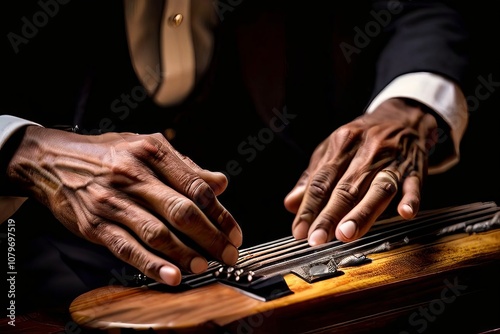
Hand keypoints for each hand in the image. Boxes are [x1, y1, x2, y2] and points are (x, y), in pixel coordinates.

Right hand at [7, 126, 241, 284]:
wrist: (53, 161)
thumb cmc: (109, 154)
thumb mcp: (147, 145)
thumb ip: (186, 166)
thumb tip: (220, 183)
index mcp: (152, 152)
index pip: (196, 187)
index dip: (220, 213)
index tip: (234, 232)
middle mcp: (133, 175)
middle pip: (182, 211)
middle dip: (211, 237)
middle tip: (229, 254)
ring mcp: (112, 202)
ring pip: (157, 233)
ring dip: (186, 254)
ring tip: (205, 267)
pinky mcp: (95, 225)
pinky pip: (127, 248)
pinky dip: (152, 265)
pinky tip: (171, 276)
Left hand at [284, 98, 439, 245]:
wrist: (402, 116)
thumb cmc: (361, 138)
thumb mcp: (332, 149)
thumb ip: (311, 177)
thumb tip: (291, 204)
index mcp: (341, 144)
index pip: (321, 181)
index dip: (309, 208)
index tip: (299, 231)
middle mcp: (366, 151)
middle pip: (346, 188)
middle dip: (329, 216)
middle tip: (317, 239)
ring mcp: (392, 160)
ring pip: (377, 188)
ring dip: (362, 213)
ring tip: (346, 234)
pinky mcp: (415, 168)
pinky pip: (414, 184)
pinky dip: (410, 199)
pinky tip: (404, 213)